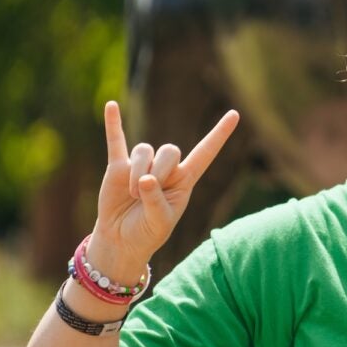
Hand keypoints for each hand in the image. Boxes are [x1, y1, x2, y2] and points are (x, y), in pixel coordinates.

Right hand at [88, 101, 238, 278]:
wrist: (122, 239)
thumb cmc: (148, 232)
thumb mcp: (160, 222)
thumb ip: (156, 201)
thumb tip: (145, 178)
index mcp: (185, 180)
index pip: (206, 152)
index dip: (219, 134)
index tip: (235, 114)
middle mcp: (166, 169)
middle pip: (170, 150)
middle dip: (160, 170)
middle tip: (145, 191)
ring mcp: (141, 165)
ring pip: (144, 151)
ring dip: (137, 171)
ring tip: (131, 194)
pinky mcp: (117, 167)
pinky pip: (116, 141)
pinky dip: (113, 124)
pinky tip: (111, 106)